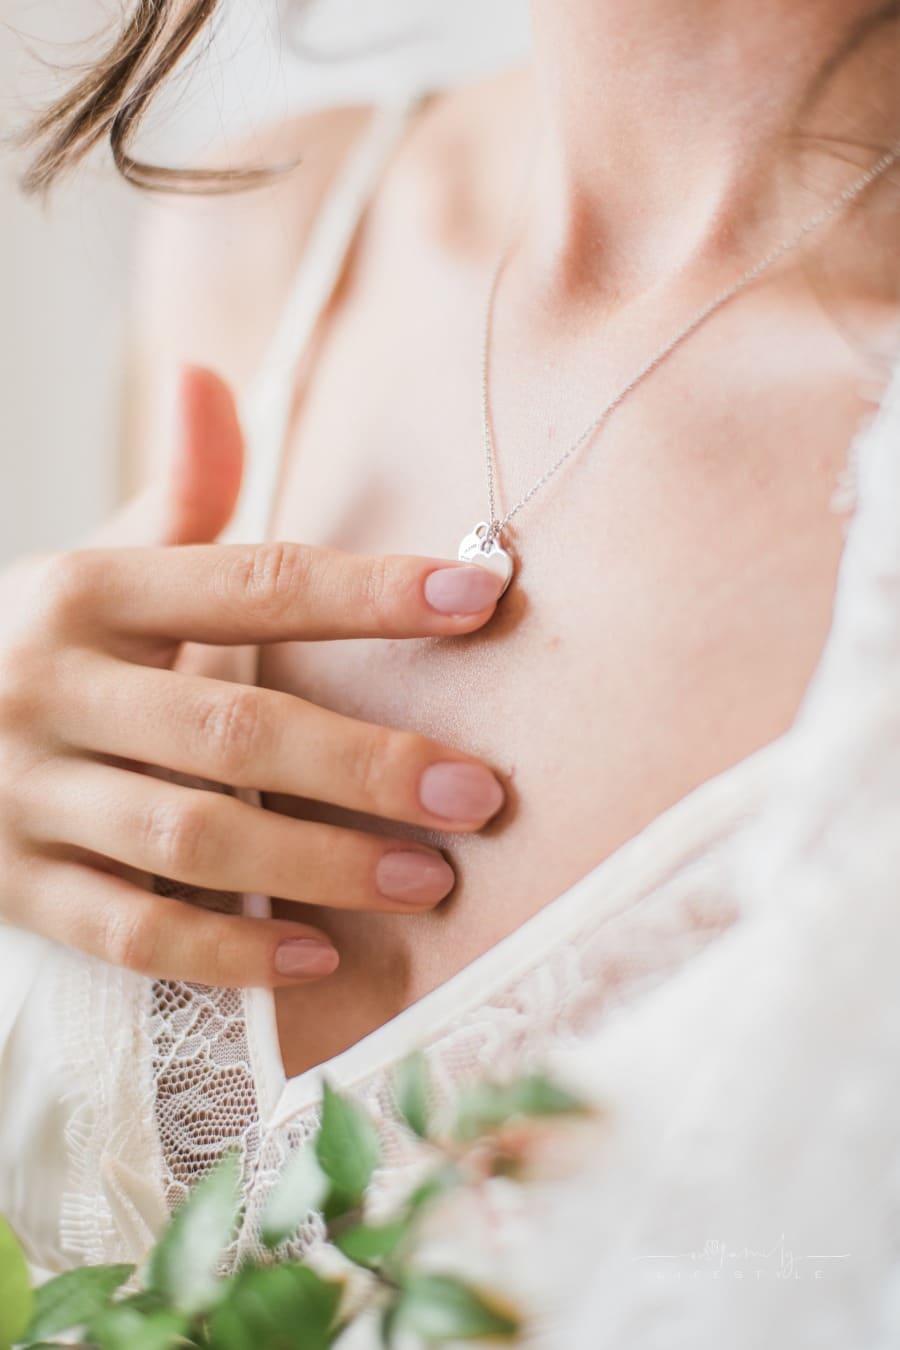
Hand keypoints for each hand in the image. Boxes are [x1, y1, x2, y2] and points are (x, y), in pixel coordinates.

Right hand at [0, 368, 504, 987]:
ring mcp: (24, 793)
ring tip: (427, 883)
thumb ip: (173, 493)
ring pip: (187, 837)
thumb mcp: (93, 565)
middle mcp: (53, 687)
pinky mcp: (10, 886)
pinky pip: (125, 930)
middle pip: (232, 728)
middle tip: (478, 794)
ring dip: (314, 864)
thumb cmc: (36, 646)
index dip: (369, 593)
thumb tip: (207, 373)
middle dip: (363, 765)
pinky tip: (314, 958)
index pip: (251, 582)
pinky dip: (221, 951)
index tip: (481, 596)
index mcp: (88, 593)